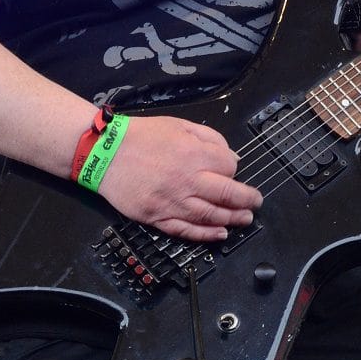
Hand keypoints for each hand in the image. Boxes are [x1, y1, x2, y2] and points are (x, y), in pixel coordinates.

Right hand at [96, 115, 261, 240]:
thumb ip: (209, 138)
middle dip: (247, 200)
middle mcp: (188, 180)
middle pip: (228, 194)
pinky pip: (187, 230)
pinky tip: (221, 234)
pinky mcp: (158, 217)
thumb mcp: (179, 125)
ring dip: (233, 219)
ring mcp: (173, 202)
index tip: (232, 171)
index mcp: (194, 154)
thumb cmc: (141, 136)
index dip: (234, 170)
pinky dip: (206, 235)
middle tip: (256, 203)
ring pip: (211, 216)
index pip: (229, 167)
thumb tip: (230, 156)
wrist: (104, 152)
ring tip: (245, 219)